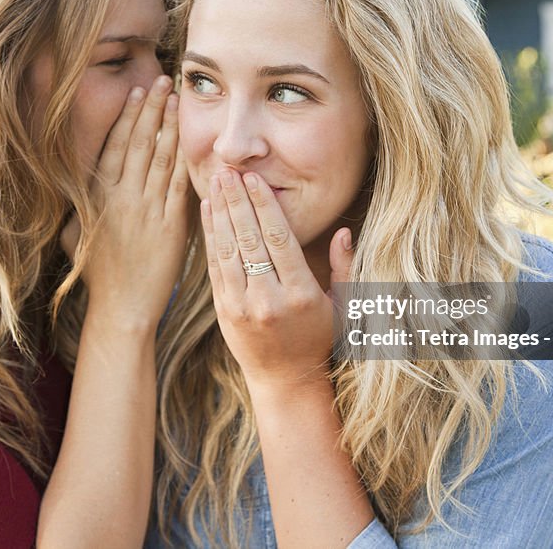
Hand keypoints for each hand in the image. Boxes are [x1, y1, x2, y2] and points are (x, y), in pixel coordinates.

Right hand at [63, 76, 189, 332]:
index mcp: (98, 196)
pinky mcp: (170, 225)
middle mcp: (122, 197)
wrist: (122, 306)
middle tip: (163, 80)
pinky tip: (192, 138)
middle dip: (151, 108)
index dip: (128, 117)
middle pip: (139, 143)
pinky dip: (185, 158)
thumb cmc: (97, 274)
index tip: (138, 93)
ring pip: (159, 157)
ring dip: (169, 125)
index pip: (115, 146)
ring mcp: (146, 210)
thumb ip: (79, 206)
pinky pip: (178, 184)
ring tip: (177, 98)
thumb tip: (73, 183)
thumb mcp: (74, 234)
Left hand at [201, 169, 353, 389]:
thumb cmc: (320, 339)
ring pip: (229, 250)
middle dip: (238, 201)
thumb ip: (344, 268)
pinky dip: (210, 237)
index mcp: (301, 294)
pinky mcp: (224, 312)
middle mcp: (270, 299)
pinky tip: (208, 212)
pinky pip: (215, 267)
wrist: (286, 381)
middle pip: (250, 239)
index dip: (265, 205)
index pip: (279, 239)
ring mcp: (243, 307)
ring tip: (216, 182)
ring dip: (220, 213)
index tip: (255, 178)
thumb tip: (343, 231)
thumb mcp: (344, 307)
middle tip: (228, 170)